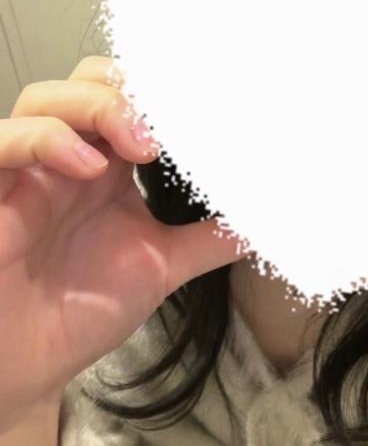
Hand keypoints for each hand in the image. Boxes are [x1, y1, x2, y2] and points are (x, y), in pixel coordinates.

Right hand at [0, 56, 244, 427]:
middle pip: (88, 79)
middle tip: (171, 128)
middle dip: (131, 89)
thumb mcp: (159, 266)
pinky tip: (88, 168)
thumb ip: (207, 238)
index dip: (165, 90)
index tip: (216, 105)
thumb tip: (264, 222)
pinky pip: (1, 140)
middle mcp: (65, 155)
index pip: (130, 96)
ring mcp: (25, 170)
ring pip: (45, 97)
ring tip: (142, 146)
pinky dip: (46, 140)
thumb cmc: (79, 309)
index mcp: (105, 162)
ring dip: (99, 107)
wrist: (28, 366)